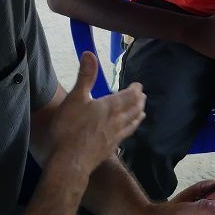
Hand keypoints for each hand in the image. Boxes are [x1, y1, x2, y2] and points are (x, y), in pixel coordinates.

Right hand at [49, 52, 145, 174]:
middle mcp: (116, 121)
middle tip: (143, 97)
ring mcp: (115, 136)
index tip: (139, 85)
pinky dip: (130, 131)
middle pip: (134, 110)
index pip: (129, 96)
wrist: (71, 161)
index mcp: (109, 106)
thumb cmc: (70, 128)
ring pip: (132, 124)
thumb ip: (85, 76)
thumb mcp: (75, 98)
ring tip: (142, 113)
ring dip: (138, 116)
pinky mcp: (110, 148)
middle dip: (139, 102)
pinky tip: (126, 134)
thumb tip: (90, 53)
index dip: (135, 90)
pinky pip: (125, 136)